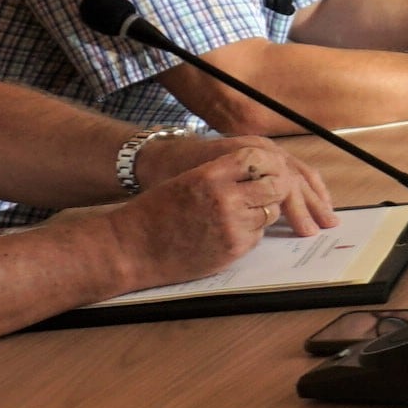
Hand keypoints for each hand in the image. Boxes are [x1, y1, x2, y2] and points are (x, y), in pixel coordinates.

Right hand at [110, 144, 325, 283]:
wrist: (129, 248)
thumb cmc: (154, 213)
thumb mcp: (188, 180)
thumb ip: (224, 175)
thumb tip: (263, 171)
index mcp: (209, 174)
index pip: (259, 158)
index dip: (271, 163)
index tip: (273, 168)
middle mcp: (224, 198)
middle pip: (276, 186)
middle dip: (278, 188)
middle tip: (272, 191)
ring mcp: (231, 225)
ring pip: (271, 212)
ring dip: (264, 211)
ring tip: (240, 213)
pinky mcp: (233, 249)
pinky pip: (258, 236)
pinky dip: (251, 232)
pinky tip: (228, 232)